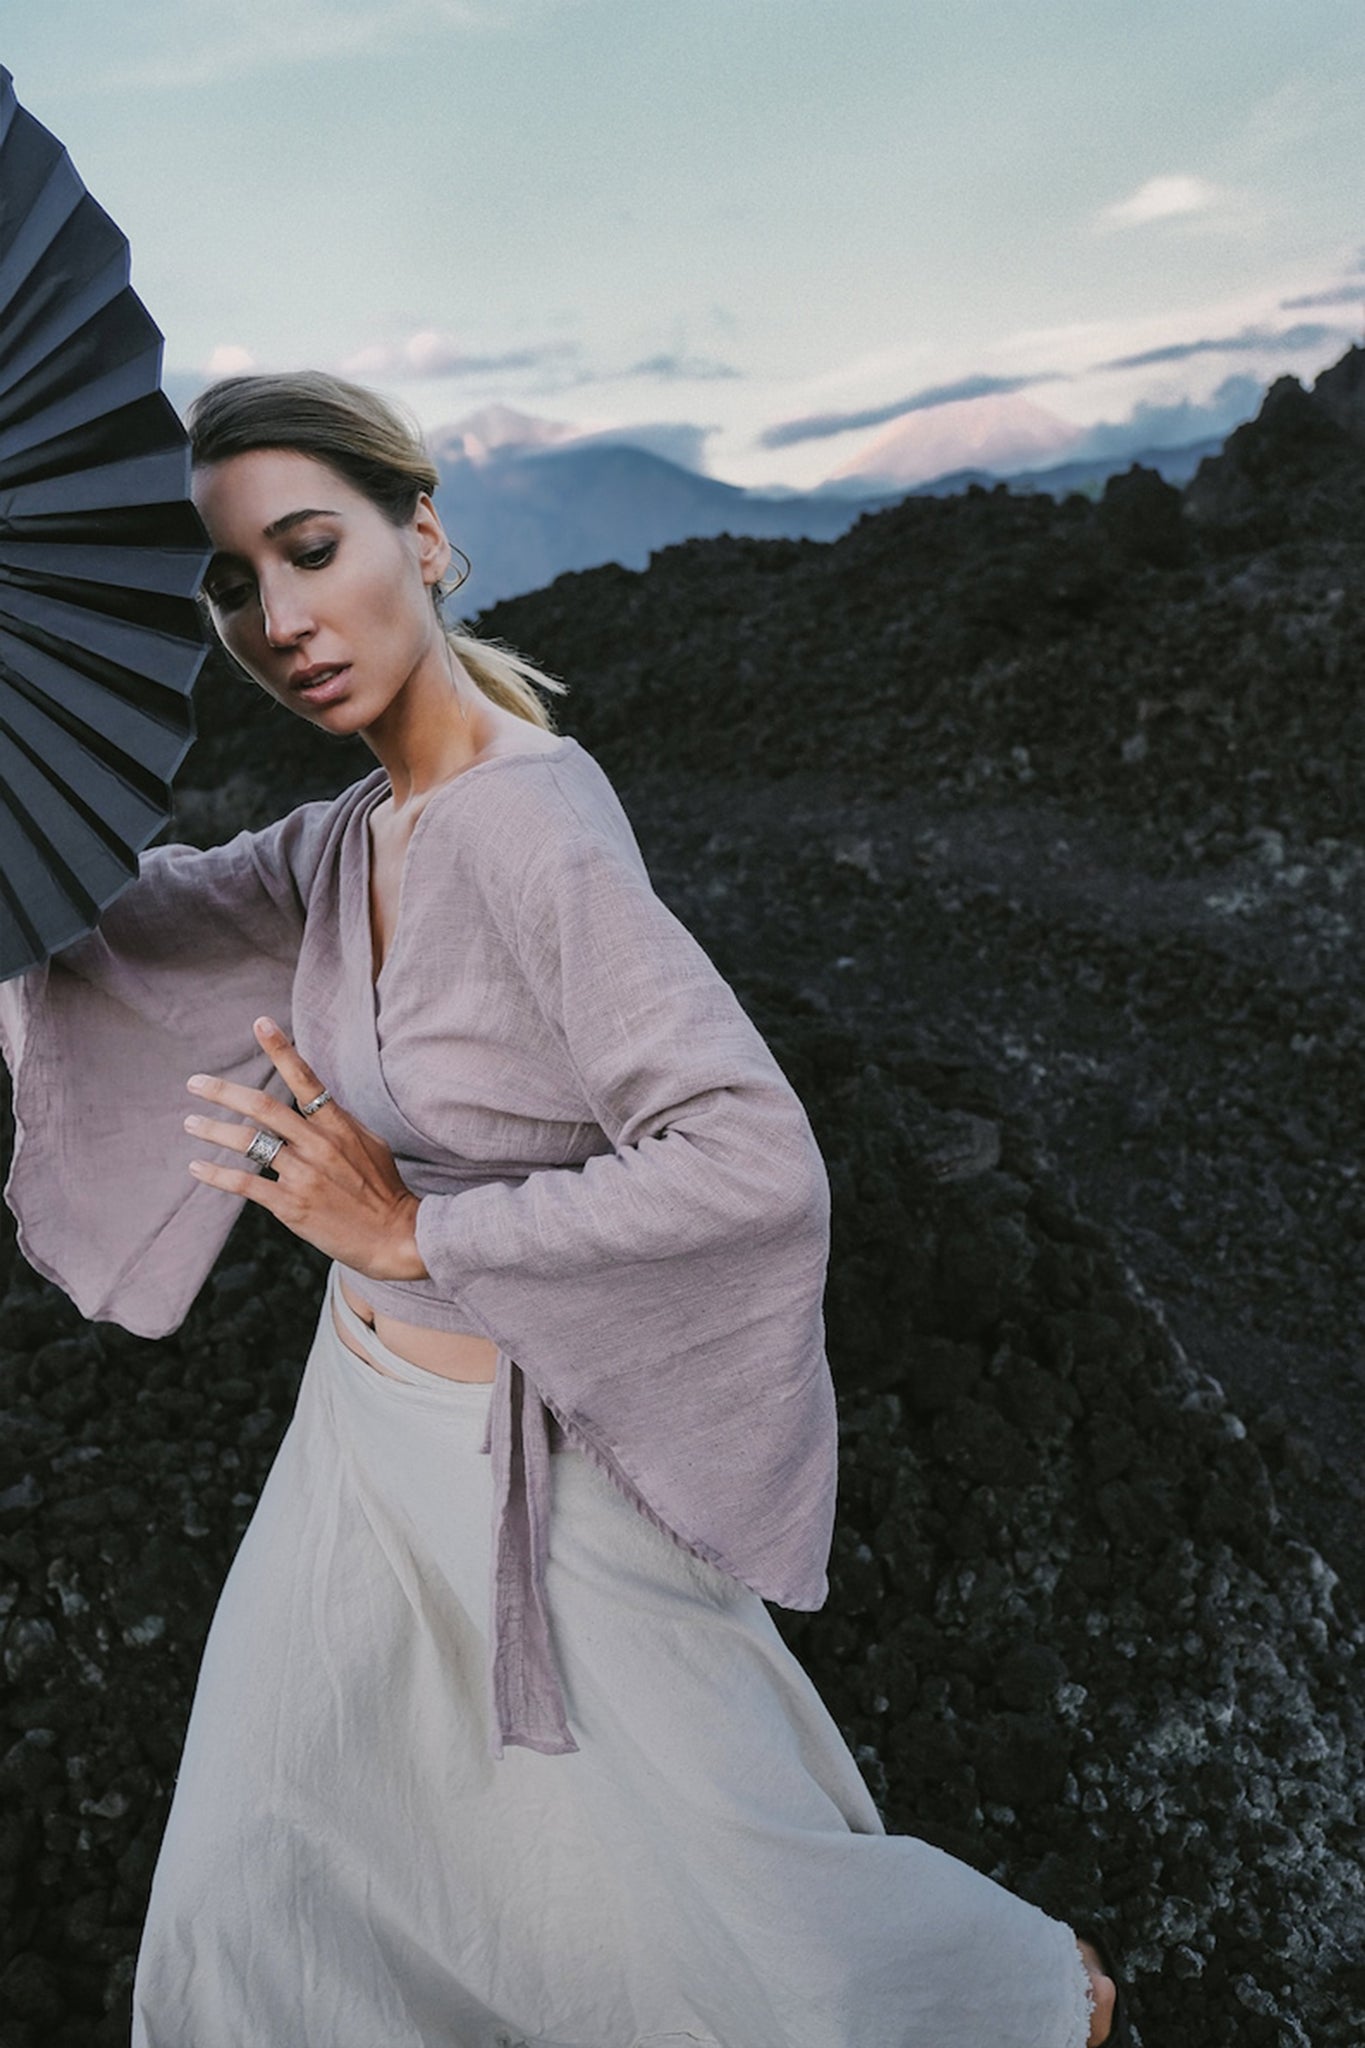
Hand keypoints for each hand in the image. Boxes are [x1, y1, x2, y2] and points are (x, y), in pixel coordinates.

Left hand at [183, 1016, 429, 1282]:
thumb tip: (317, 1103)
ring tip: (191, 1122)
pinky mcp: (292, 1204)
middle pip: (262, 1107)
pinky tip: (198, 1167)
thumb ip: (339, 1123)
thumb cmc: (383, 1189)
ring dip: (213, 1130)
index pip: (306, 1079)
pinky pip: (245, 1184)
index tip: (260, 1024)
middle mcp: (318, 1144)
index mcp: (338, 1126)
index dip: (282, 1050)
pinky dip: (217, 1174)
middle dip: (223, 1092)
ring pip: (248, 1144)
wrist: (395, 1236)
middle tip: (195, 1083)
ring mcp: (304, 1174)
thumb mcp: (370, 1144)